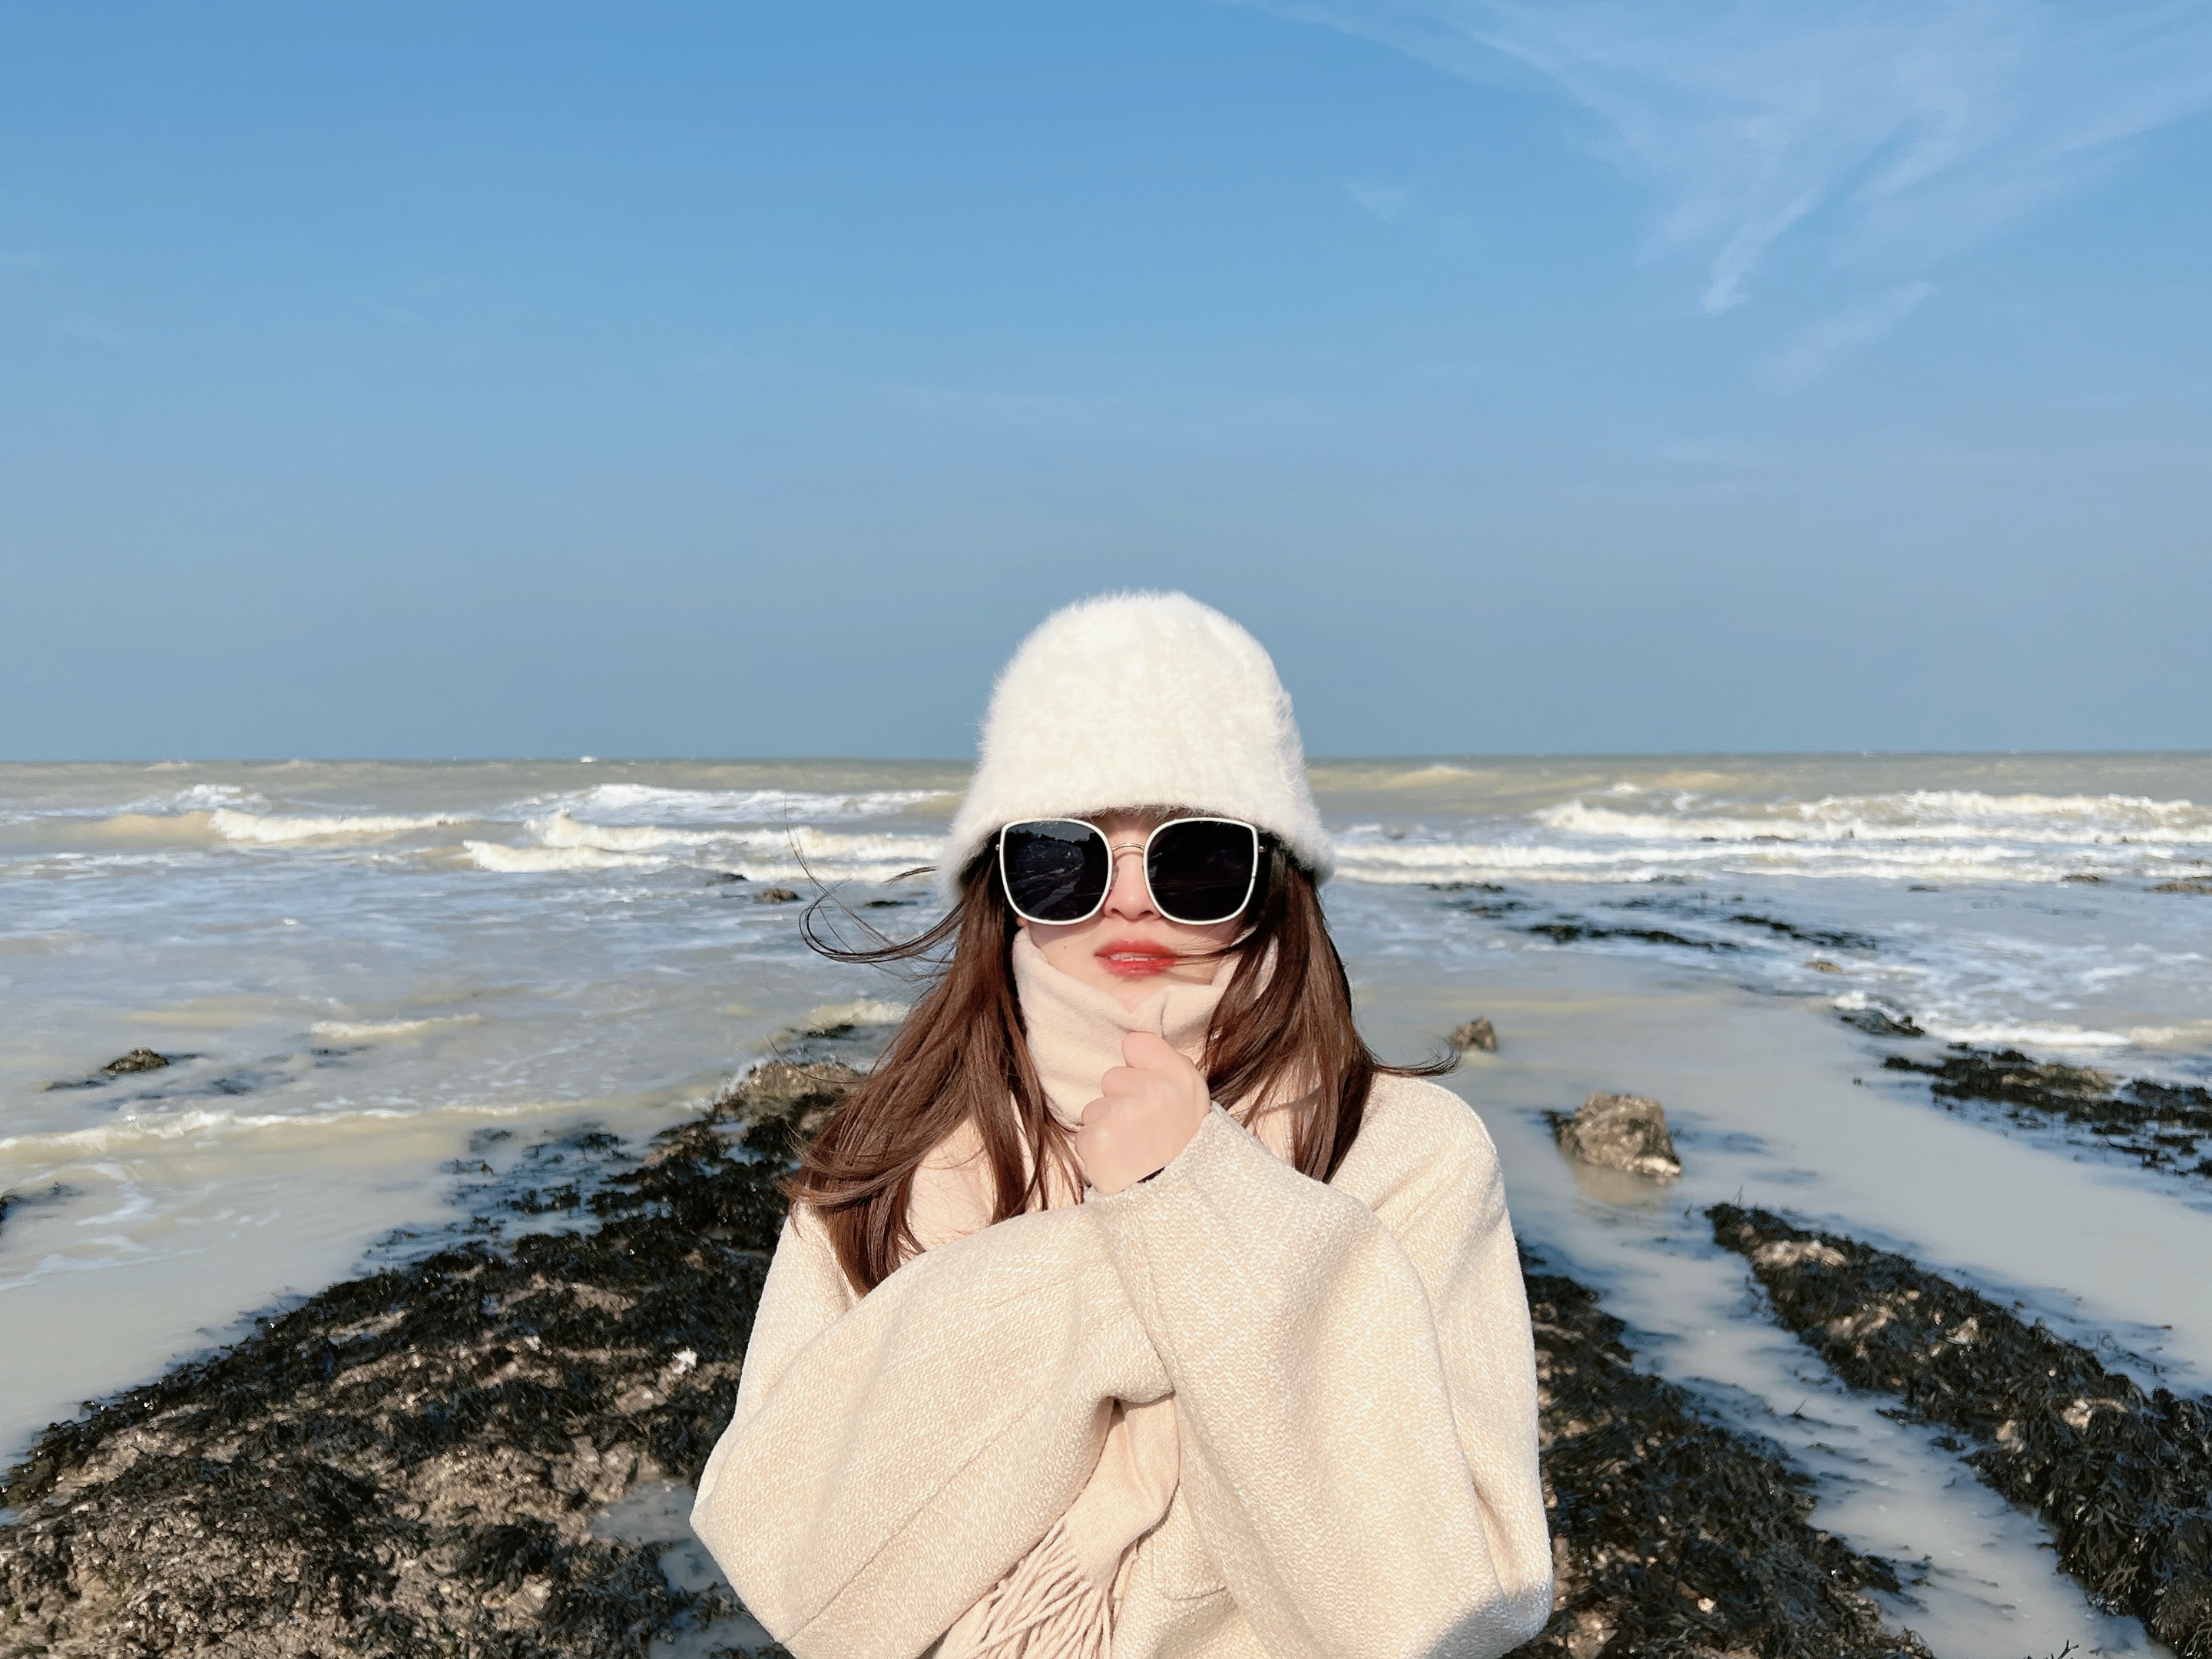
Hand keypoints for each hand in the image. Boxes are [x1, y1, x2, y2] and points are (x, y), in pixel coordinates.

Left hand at [1075, 1030, 1211, 1194]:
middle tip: (1145, 1130)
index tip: (1154, 1093)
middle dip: (1122, 1100)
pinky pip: (1084, 1134)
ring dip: (1108, 1127)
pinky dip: (1097, 1150)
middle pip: (1111, 1077)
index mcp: (1179, 1078)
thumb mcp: (1194, 1098)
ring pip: (1095, 1108)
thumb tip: (1130, 1042)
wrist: (1178, 1202)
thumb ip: (1166, 1061)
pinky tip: (1119, 1163)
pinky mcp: (1095, 1141)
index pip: (1136, 1044)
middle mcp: (1151, 1092)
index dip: (1140, 1069)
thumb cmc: (1185, 1147)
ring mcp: (1120, 1116)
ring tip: (1134, 1150)